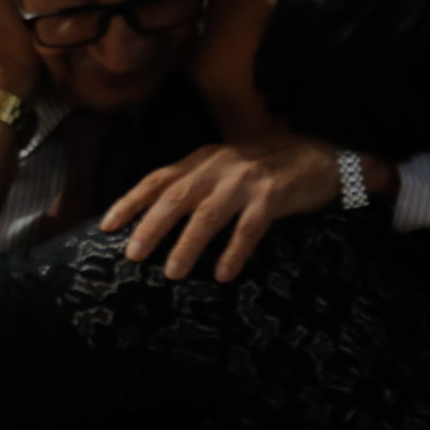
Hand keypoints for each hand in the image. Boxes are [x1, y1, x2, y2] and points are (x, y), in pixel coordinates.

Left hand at [101, 137, 339, 280]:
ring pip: (209, 214)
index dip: (130, 201)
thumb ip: (194, 185)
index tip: (107, 225)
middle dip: (151, 226)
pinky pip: (250, 227)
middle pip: (176, 196)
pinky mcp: (273, 195)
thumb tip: (155, 220)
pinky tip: (223, 274)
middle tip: (134, 255)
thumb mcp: (224, 169)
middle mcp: (219, 166)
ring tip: (173, 273)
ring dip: (188, 245)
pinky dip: (235, 251)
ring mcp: (246, 180)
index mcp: (201, 160)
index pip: (157, 179)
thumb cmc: (265, 170)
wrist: (322, 156)